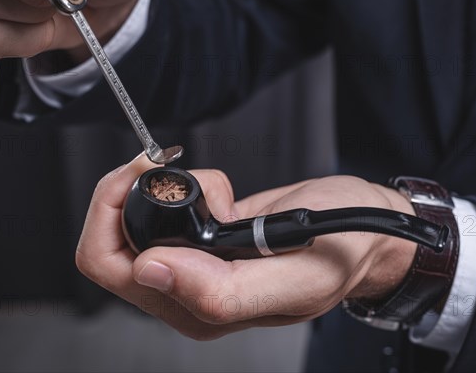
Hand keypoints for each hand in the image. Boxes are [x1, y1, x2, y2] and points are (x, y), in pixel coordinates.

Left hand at [76, 155, 416, 339]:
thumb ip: (222, 289)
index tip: (147, 174)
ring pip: (134, 222)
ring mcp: (192, 265)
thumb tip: (149, 271)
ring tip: (215, 192)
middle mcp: (188, 291)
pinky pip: (165, 210)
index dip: (112, 213)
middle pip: (112, 243)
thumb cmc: (342, 250)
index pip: (112, 265)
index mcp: (200, 310)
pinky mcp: (202, 239)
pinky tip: (222, 196)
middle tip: (161, 165)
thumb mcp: (293, 274)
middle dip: (130, 193)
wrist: (363, 225)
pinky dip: (186, 187)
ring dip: (163, 190)